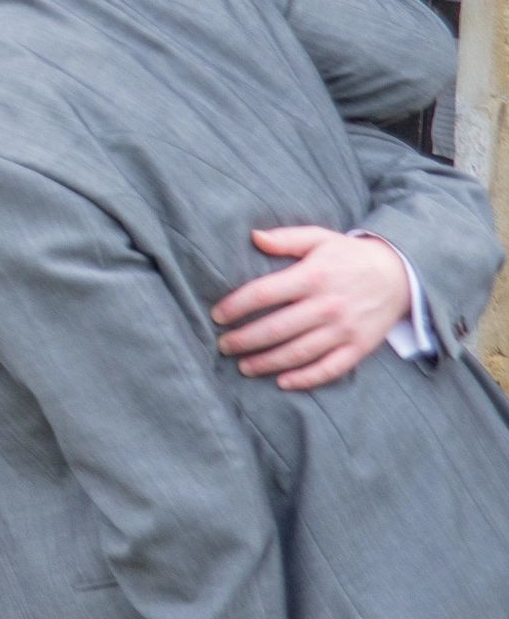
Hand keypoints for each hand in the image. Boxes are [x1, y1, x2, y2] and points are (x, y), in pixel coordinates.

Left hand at [213, 228, 409, 389]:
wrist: (402, 274)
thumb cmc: (350, 256)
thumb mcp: (320, 238)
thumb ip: (286, 238)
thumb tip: (254, 237)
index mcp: (313, 276)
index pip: (263, 294)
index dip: (235, 307)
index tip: (217, 316)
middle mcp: (327, 305)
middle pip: (276, 328)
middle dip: (244, 340)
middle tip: (223, 346)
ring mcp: (344, 329)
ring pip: (298, 353)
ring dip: (267, 363)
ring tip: (244, 367)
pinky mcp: (359, 347)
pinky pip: (330, 369)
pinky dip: (305, 379)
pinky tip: (283, 382)